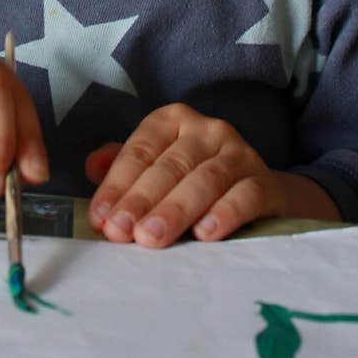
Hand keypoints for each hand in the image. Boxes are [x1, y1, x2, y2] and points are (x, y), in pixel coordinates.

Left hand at [85, 103, 336, 247]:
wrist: (260, 193)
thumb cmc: (194, 179)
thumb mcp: (157, 167)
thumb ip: (123, 166)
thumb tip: (91, 168)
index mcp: (173, 120)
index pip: (140, 150)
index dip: (117, 185)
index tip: (100, 217)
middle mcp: (206, 129)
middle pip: (169, 165)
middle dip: (140, 201)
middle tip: (120, 232)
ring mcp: (239, 153)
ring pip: (204, 180)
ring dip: (175, 210)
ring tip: (151, 237)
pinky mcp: (265, 181)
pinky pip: (246, 195)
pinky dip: (225, 213)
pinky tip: (205, 234)